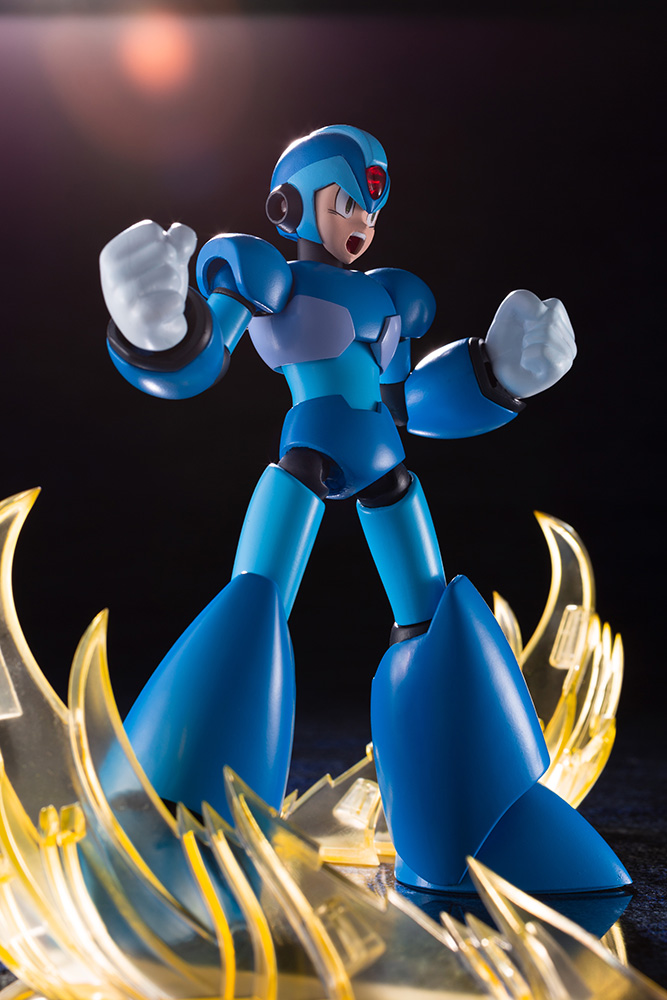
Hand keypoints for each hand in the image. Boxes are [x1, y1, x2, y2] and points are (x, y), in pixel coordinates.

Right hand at [100, 220, 196, 350]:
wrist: (147, 328)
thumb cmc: (155, 284)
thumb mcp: (167, 256)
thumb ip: (178, 239)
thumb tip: (183, 234)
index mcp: (111, 254)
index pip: (151, 230)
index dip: (165, 245)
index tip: (156, 263)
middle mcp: (112, 275)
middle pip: (164, 250)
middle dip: (171, 266)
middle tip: (160, 284)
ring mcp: (124, 299)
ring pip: (170, 274)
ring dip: (174, 287)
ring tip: (161, 297)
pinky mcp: (141, 321)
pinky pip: (175, 300)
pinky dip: (177, 305)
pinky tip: (164, 313)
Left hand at [484, 289, 576, 397]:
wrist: (493, 371)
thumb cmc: (505, 342)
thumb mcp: (509, 311)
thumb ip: (522, 298)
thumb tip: (540, 314)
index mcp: (562, 325)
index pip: (554, 307)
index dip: (531, 315)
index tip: (524, 329)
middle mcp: (569, 341)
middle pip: (550, 320)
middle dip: (528, 331)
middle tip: (523, 345)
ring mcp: (566, 357)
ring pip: (547, 334)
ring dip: (527, 344)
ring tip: (525, 355)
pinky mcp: (558, 370)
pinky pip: (543, 350)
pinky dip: (528, 355)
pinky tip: (527, 364)